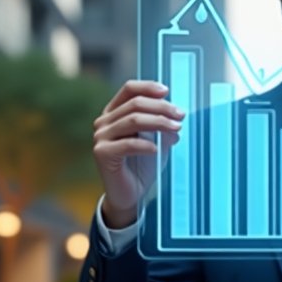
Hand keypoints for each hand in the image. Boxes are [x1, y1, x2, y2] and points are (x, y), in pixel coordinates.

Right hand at [92, 80, 183, 226]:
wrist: (130, 194)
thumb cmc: (143, 164)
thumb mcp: (157, 140)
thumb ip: (163, 125)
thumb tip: (177, 115)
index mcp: (114, 112)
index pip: (129, 89)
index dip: (148, 87)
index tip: (168, 92)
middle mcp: (104, 121)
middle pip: (135, 104)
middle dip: (162, 108)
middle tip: (180, 116)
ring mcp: (100, 137)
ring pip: (133, 120)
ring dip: (159, 123)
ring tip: (176, 129)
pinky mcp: (102, 153)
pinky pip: (128, 143)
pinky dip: (146, 144)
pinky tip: (157, 149)